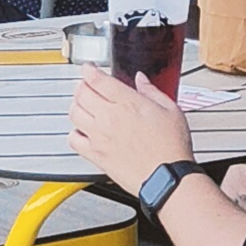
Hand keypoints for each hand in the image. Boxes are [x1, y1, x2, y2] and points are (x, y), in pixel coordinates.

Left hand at [68, 64, 194, 191]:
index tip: (89, 68)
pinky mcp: (96, 155)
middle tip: (86, 85)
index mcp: (128, 103)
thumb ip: (152, 91)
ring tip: (83, 104)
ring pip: (74, 113)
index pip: (97, 80)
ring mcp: (100, 137)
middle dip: (82, 85)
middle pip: (81, 94)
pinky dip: (74, 132)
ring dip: (76, 105)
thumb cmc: (171, 147)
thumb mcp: (171, 110)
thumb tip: (142, 80)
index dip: (89, 70)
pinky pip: (73, 139)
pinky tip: (83, 130)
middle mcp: (109, 117)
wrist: (167, 177)